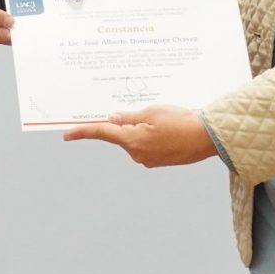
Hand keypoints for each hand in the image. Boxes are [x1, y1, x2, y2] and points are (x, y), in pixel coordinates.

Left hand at [62, 105, 217, 167]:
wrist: (208, 138)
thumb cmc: (181, 121)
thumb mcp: (152, 112)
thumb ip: (129, 116)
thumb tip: (112, 119)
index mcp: (132, 140)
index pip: (102, 132)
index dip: (83, 131)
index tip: (67, 134)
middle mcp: (136, 154)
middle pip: (121, 134)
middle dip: (128, 121)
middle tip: (151, 112)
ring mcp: (147, 160)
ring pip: (134, 138)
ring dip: (142, 127)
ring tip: (165, 119)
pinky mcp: (157, 161)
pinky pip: (146, 145)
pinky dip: (151, 135)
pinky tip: (168, 128)